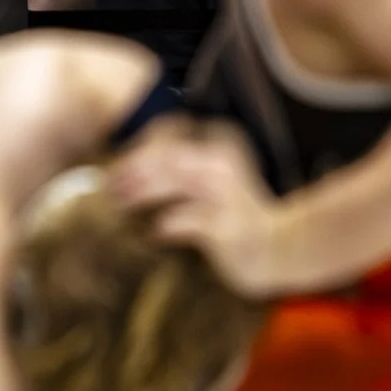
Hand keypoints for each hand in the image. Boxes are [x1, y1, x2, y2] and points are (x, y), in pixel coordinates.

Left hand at [106, 116, 279, 296]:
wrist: (282, 249)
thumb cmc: (240, 218)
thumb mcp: (218, 183)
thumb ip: (186, 171)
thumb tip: (136, 172)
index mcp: (220, 149)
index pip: (169, 141)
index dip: (137, 153)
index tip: (114, 168)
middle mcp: (221, 166)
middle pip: (165, 159)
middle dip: (131, 171)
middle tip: (108, 188)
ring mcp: (224, 196)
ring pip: (172, 183)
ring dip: (139, 193)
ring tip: (118, 206)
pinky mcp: (224, 227)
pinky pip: (183, 221)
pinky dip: (162, 226)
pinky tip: (150, 234)